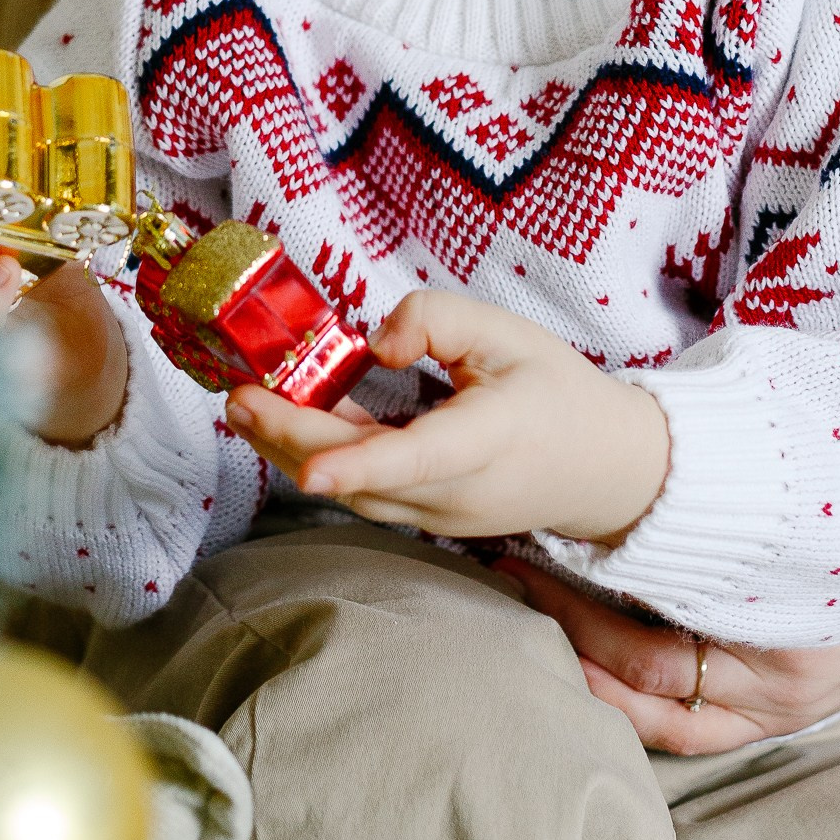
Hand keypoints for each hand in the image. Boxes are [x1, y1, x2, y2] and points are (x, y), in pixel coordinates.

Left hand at [226, 288, 670, 542]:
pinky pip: (367, 493)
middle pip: (362, 477)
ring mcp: (440, 518)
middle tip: (237, 398)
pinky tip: (292, 425)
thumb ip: (438, 319)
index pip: (419, 457)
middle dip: (290, 441)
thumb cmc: (554, 392)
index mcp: (488, 440)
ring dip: (295, 452)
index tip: (308, 469)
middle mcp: (458, 493)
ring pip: (355, 492)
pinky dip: (324, 461)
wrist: (602, 467)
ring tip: (247, 408)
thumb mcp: (507, 330)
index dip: (360, 464)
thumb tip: (374, 344)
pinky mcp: (427, 520)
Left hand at [499, 472, 839, 755]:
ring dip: (593, 669)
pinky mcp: (789, 716)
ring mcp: (785, 705)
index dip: (583, 583)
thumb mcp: (816, 464)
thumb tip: (655, 401)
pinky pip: (695, 729)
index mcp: (785, 603)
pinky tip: (590, 668)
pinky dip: (640, 706)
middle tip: (513, 567)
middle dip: (571, 621)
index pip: (660, 609)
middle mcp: (782, 671)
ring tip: (536, 615)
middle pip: (647, 667)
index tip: (533, 535)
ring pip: (663, 712)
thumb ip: (744, 451)